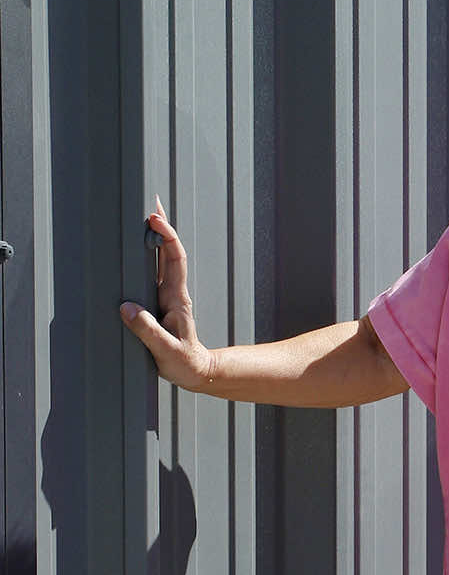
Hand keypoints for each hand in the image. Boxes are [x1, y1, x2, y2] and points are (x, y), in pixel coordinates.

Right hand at [119, 198, 214, 391]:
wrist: (196, 373)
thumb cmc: (184, 363)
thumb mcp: (166, 350)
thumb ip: (148, 331)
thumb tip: (127, 308)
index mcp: (176, 298)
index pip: (173, 259)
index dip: (166, 237)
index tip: (154, 219)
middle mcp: (172, 292)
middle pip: (168, 252)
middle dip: (161, 227)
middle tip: (151, 202)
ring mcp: (166, 296)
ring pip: (160, 261)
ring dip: (154, 238)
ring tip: (144, 215)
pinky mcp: (159, 304)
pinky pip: (152, 274)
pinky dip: (146, 257)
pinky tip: (137, 248)